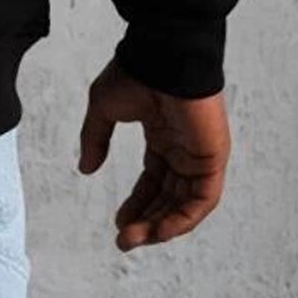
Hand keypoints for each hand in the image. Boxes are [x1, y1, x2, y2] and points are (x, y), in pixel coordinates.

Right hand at [76, 57, 231, 251]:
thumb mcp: (104, 108)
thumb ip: (96, 139)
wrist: (163, 56)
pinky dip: (183, 219)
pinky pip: (203, 199)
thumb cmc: (135, 72)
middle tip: (124, 240)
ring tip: (135, 240)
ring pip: (185, 203)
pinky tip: (161, 232)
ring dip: (161, 226)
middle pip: (168, 196)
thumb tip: (85, 168)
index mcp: (162, 135)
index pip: (153, 179)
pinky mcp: (212, 158)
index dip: (137, 203)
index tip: (119, 222)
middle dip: (146, 221)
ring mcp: (199, 154)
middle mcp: (183, 148)